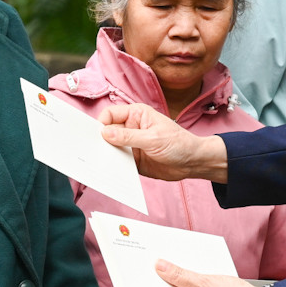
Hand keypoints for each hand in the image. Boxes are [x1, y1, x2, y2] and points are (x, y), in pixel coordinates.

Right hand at [96, 102, 228, 182]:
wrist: (192, 163)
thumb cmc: (179, 143)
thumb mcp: (153, 138)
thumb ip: (129, 137)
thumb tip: (105, 133)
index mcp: (136, 115)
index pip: (110, 115)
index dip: (101, 124)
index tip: (96, 136)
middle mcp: (131, 128)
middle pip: (107, 132)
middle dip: (100, 141)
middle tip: (93, 151)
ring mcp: (131, 145)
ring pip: (111, 148)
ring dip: (106, 155)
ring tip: (101, 164)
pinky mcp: (133, 160)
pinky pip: (118, 162)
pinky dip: (114, 167)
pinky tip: (111, 172)